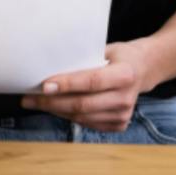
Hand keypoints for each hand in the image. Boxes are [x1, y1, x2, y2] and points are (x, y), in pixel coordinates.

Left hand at [22, 40, 151, 132]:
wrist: (145, 69)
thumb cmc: (121, 56)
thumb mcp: (108, 49)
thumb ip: (86, 60)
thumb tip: (52, 67)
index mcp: (125, 74)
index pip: (91, 82)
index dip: (67, 85)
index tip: (44, 85)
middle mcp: (125, 97)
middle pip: (82, 104)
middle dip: (52, 102)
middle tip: (29, 98)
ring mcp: (123, 114)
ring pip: (81, 117)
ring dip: (56, 111)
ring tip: (37, 103)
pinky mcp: (118, 124)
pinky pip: (86, 123)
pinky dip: (68, 116)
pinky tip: (56, 109)